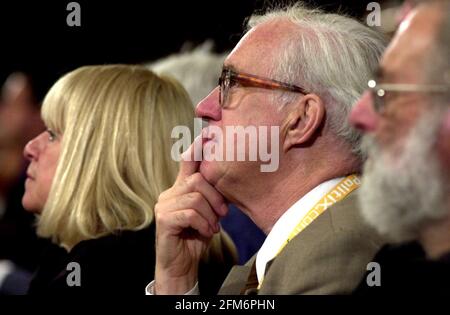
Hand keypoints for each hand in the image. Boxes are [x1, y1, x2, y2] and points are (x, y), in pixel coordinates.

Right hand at [154, 136, 227, 293]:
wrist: (181, 264)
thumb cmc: (196, 237)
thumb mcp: (208, 213)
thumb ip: (211, 196)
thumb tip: (227, 181)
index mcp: (180, 188)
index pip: (187, 162)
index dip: (197, 148)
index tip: (207, 134)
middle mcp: (169, 192)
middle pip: (197, 180)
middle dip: (215, 197)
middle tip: (222, 214)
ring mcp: (164, 205)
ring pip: (196, 197)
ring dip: (210, 215)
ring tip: (212, 226)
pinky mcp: (163, 219)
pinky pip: (190, 213)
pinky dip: (203, 224)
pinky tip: (206, 232)